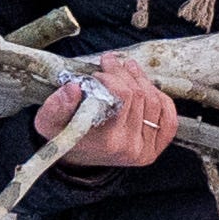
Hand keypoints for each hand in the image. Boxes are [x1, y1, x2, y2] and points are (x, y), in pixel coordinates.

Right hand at [54, 63, 176, 170]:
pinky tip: (145, 87)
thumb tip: (73, 87)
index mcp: (109, 142)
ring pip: (155, 102)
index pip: (123, 97)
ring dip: (141, 80)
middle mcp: (132, 148)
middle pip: (140, 96)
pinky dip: (160, 98)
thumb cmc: (65, 134)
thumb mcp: (49, 122)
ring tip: (126, 68)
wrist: (77, 156)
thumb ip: (56, 106)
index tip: (98, 72)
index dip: (113, 77)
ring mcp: (147, 149)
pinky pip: (168, 118)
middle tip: (110, 63)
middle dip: (124, 73)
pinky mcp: (156, 147)